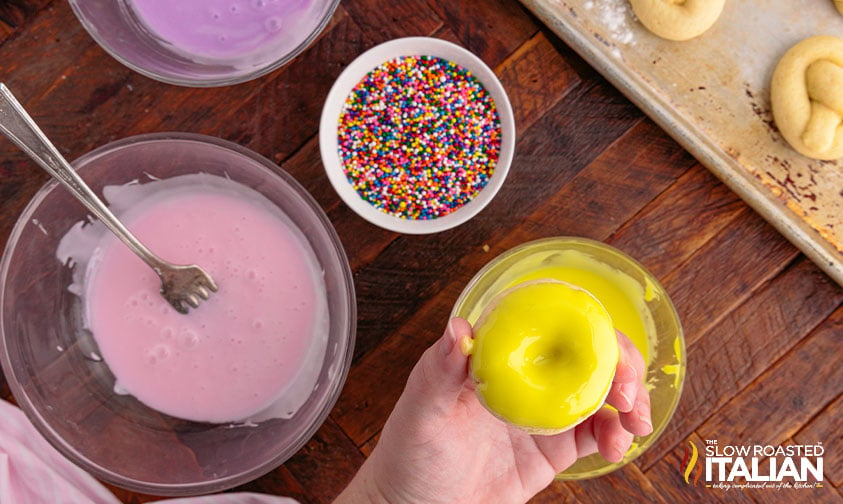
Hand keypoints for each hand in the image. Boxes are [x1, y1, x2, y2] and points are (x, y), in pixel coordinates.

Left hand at [335, 318, 652, 503]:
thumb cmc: (410, 453)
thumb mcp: (422, 412)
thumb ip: (439, 371)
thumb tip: (458, 327)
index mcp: (496, 355)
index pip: (548, 323)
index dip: (586, 326)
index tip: (606, 347)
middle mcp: (525, 377)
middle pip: (586, 353)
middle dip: (620, 364)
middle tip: (629, 393)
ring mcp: (544, 410)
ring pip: (600, 391)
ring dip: (629, 399)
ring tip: (633, 423)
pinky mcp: (554, 448)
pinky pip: (597, 434)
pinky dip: (617, 435)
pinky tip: (618, 445)